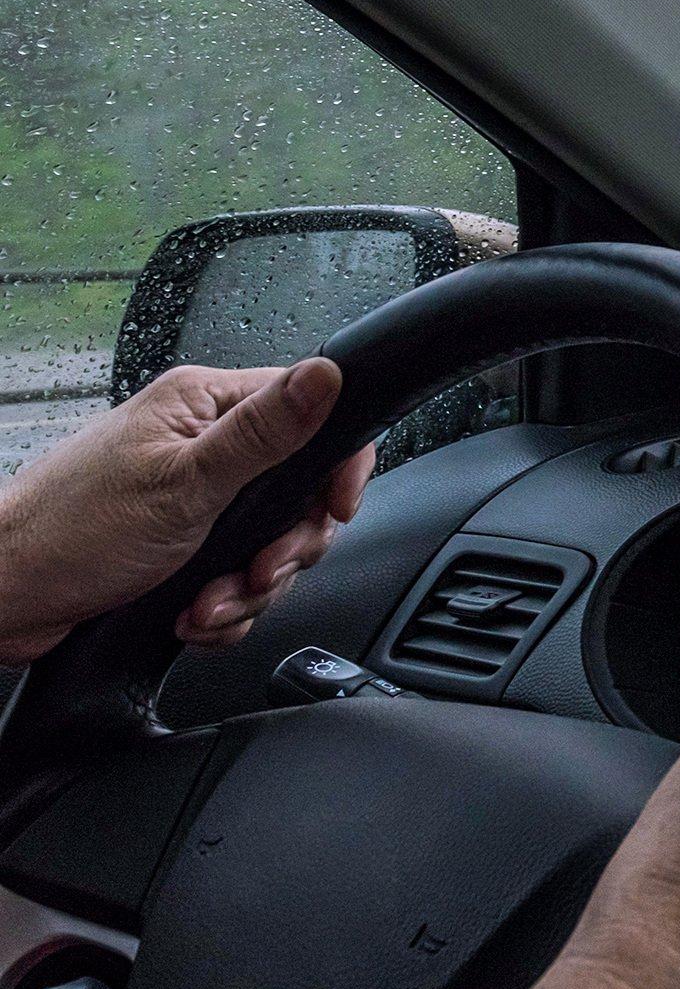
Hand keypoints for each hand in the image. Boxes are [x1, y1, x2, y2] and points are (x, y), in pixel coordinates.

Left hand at [0, 359, 374, 664]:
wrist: (4, 599)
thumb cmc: (69, 533)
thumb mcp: (184, 483)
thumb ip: (264, 432)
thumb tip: (328, 374)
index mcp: (203, 406)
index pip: (310, 412)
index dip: (336, 467)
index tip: (334, 509)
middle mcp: (202, 444)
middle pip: (298, 493)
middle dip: (284, 549)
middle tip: (257, 570)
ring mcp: (192, 497)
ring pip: (270, 544)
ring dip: (247, 588)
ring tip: (206, 603)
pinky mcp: (182, 544)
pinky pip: (238, 576)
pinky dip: (223, 606)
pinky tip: (191, 614)